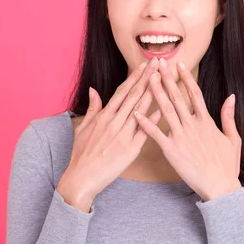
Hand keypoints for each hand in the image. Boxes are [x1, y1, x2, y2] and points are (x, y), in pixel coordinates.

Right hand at [57, 57, 161, 211]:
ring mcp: (122, 135)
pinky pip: (143, 132)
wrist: (82, 178)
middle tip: (158, 64)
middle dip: (147, 78)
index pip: (122, 92)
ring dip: (152, 93)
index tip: (144, 66)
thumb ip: (92, 108)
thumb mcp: (83, 128)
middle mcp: (114, 122)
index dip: (134, 78)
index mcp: (104, 116)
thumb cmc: (82, 154)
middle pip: (133, 96)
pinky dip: (151, 120)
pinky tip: (161, 109)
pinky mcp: (129, 149)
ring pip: (139, 110)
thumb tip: (93, 90)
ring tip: (162, 79)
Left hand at [133, 58, 241, 201]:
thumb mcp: (233, 138)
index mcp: (206, 121)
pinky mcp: (171, 151)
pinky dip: (146, 123)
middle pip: (177, 97)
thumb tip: (231, 97)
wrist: (220, 187)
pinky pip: (156, 134)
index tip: (179, 64)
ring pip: (166, 110)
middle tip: (158, 64)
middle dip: (167, 79)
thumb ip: (229, 116)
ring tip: (148, 79)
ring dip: (156, 93)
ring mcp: (181, 137)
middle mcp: (192, 125)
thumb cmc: (227, 165)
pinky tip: (136, 112)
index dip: (186, 78)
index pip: (194, 94)